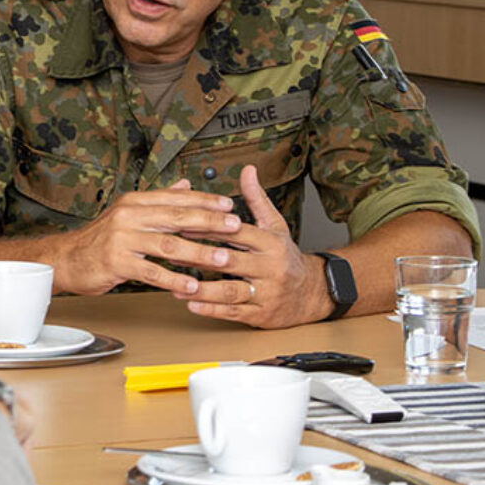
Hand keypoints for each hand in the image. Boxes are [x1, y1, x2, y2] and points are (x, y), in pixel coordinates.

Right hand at [51, 180, 242, 295]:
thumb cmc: (101, 239)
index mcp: (134, 202)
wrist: (67, 259)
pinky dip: (173, 279)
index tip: (229, 205)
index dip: (204, 201)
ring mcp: (122, 239)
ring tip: (222, 259)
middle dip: (209, 222)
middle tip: (235, 226)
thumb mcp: (128, 213)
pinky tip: (191, 286)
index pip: (175, 198)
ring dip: (199, 253)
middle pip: (176, 217)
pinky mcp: (117, 263)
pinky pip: (151, 272)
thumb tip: (186, 184)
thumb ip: (159, 200)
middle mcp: (128, 216)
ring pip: (168, 245)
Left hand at [174, 165, 330, 328]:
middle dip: (200, 257)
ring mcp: (266, 292)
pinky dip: (211, 310)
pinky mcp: (261, 314)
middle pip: (231, 261)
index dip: (209, 229)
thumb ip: (257, 199)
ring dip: (202, 290)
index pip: (236, 233)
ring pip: (231, 290)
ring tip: (177, 286)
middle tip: (172, 253)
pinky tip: (191, 305)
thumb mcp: (275, 225)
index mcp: (270, 243)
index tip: (183, 226)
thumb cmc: (286, 256)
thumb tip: (247, 170)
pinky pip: (234, 312)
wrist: (312, 292)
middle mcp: (269, 267)